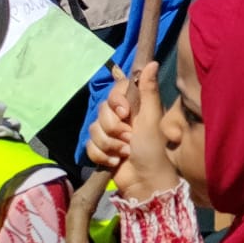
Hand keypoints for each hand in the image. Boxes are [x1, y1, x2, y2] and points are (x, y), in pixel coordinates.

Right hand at [104, 63, 178, 201]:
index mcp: (135, 106)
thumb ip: (149, 91)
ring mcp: (110, 134)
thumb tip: (152, 62)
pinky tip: (115, 162)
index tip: (125, 112)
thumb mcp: (152, 118)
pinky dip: (101, 155)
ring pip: (93, 129)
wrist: (145, 180)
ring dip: (109, 144)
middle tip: (130, 138)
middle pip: (101, 111)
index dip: (116, 101)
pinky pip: (89, 146)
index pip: (115, 91)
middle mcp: (121, 117)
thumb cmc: (154, 148)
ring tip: (125, 152)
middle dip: (114, 128)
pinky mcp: (101, 149)